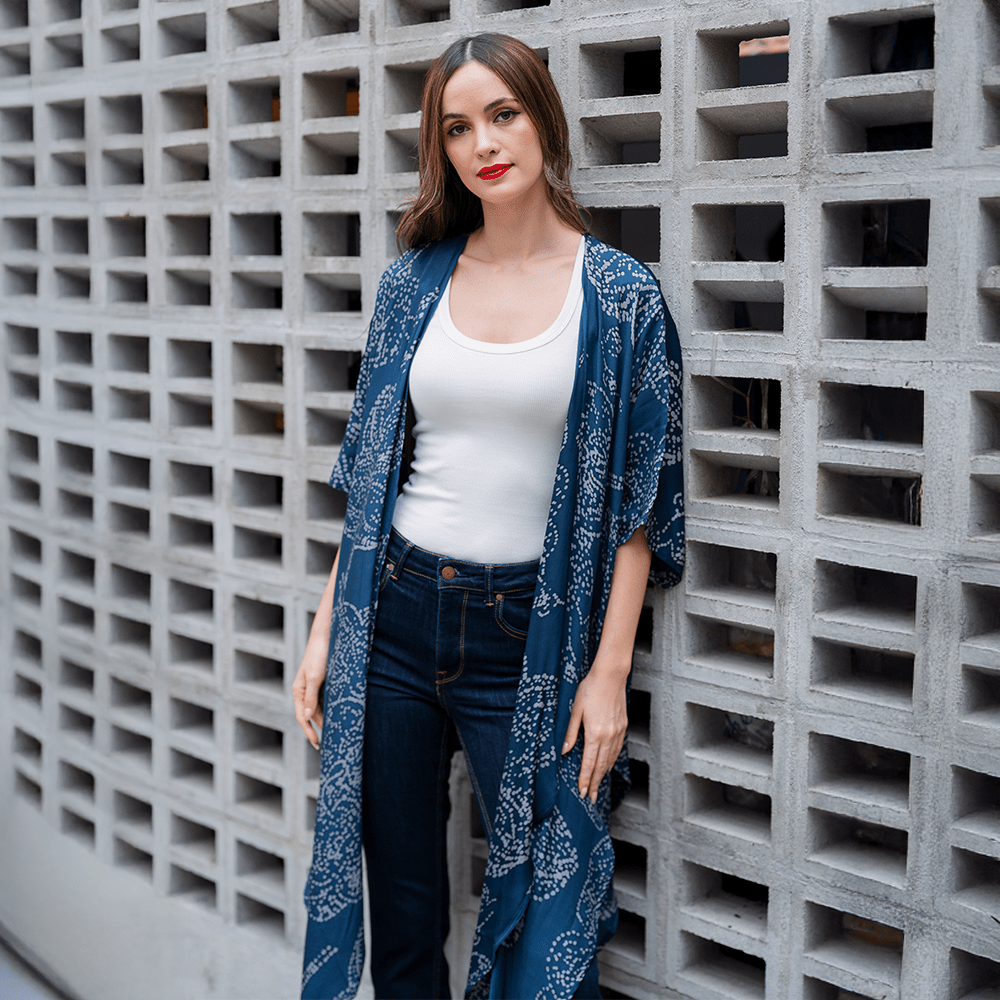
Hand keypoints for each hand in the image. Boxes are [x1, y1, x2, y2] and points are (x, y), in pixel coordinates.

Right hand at [293, 638, 327, 749]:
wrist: (328, 635)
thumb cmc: (319, 655)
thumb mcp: (315, 677)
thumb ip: (310, 698)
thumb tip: (306, 718)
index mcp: (298, 691)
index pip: (302, 718)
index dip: (309, 732)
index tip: (317, 745)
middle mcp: (305, 690)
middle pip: (311, 715)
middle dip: (320, 728)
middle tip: (332, 742)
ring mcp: (315, 686)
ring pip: (320, 708)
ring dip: (327, 719)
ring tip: (338, 731)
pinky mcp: (325, 681)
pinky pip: (328, 699)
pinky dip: (332, 708)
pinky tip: (341, 715)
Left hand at [561, 659, 628, 802]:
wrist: (611, 676)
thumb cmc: (590, 689)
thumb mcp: (575, 710)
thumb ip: (570, 732)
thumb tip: (564, 751)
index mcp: (595, 733)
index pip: (589, 763)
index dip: (586, 780)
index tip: (583, 793)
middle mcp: (609, 736)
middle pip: (601, 766)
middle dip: (595, 783)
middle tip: (591, 798)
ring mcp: (618, 732)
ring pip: (610, 759)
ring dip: (604, 774)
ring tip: (598, 786)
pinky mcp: (623, 726)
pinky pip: (617, 749)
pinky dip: (612, 761)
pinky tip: (607, 765)